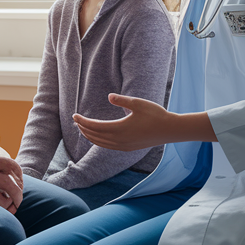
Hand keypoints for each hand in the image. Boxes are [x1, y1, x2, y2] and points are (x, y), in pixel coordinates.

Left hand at [75, 94, 193, 150]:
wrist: (170, 130)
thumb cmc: (155, 114)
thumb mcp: (138, 103)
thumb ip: (122, 100)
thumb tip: (109, 96)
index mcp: (120, 129)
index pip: (94, 126)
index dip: (82, 121)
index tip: (74, 115)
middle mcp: (119, 140)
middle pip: (95, 136)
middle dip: (83, 128)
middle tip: (76, 120)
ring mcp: (124, 146)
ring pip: (100, 143)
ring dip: (90, 136)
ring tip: (83, 128)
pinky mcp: (128, 148)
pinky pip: (108, 146)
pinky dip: (99, 142)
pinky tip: (98, 137)